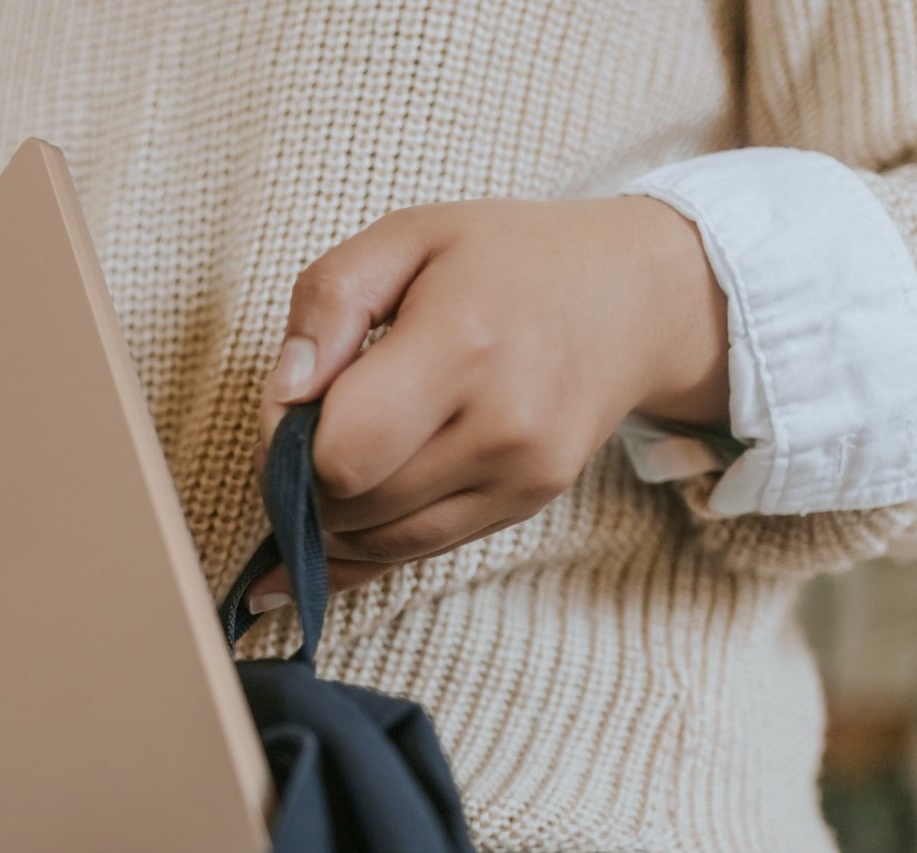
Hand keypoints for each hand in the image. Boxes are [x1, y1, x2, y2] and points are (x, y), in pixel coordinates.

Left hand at [246, 197, 727, 604]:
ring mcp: (520, 476)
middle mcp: (500, 427)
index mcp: (462, 346)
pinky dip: (369, 540)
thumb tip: (286, 394)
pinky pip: (419, 552)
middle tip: (299, 437)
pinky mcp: (527, 504)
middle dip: (302, 482)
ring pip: (381, 545)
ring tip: (329, 463)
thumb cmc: (505, 259)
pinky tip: (341, 520)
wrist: (631, 297)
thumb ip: (328, 303)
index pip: (342, 453)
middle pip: (353, 508)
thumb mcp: (406, 237)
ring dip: (332, 520)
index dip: (287, 444)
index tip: (289, 407)